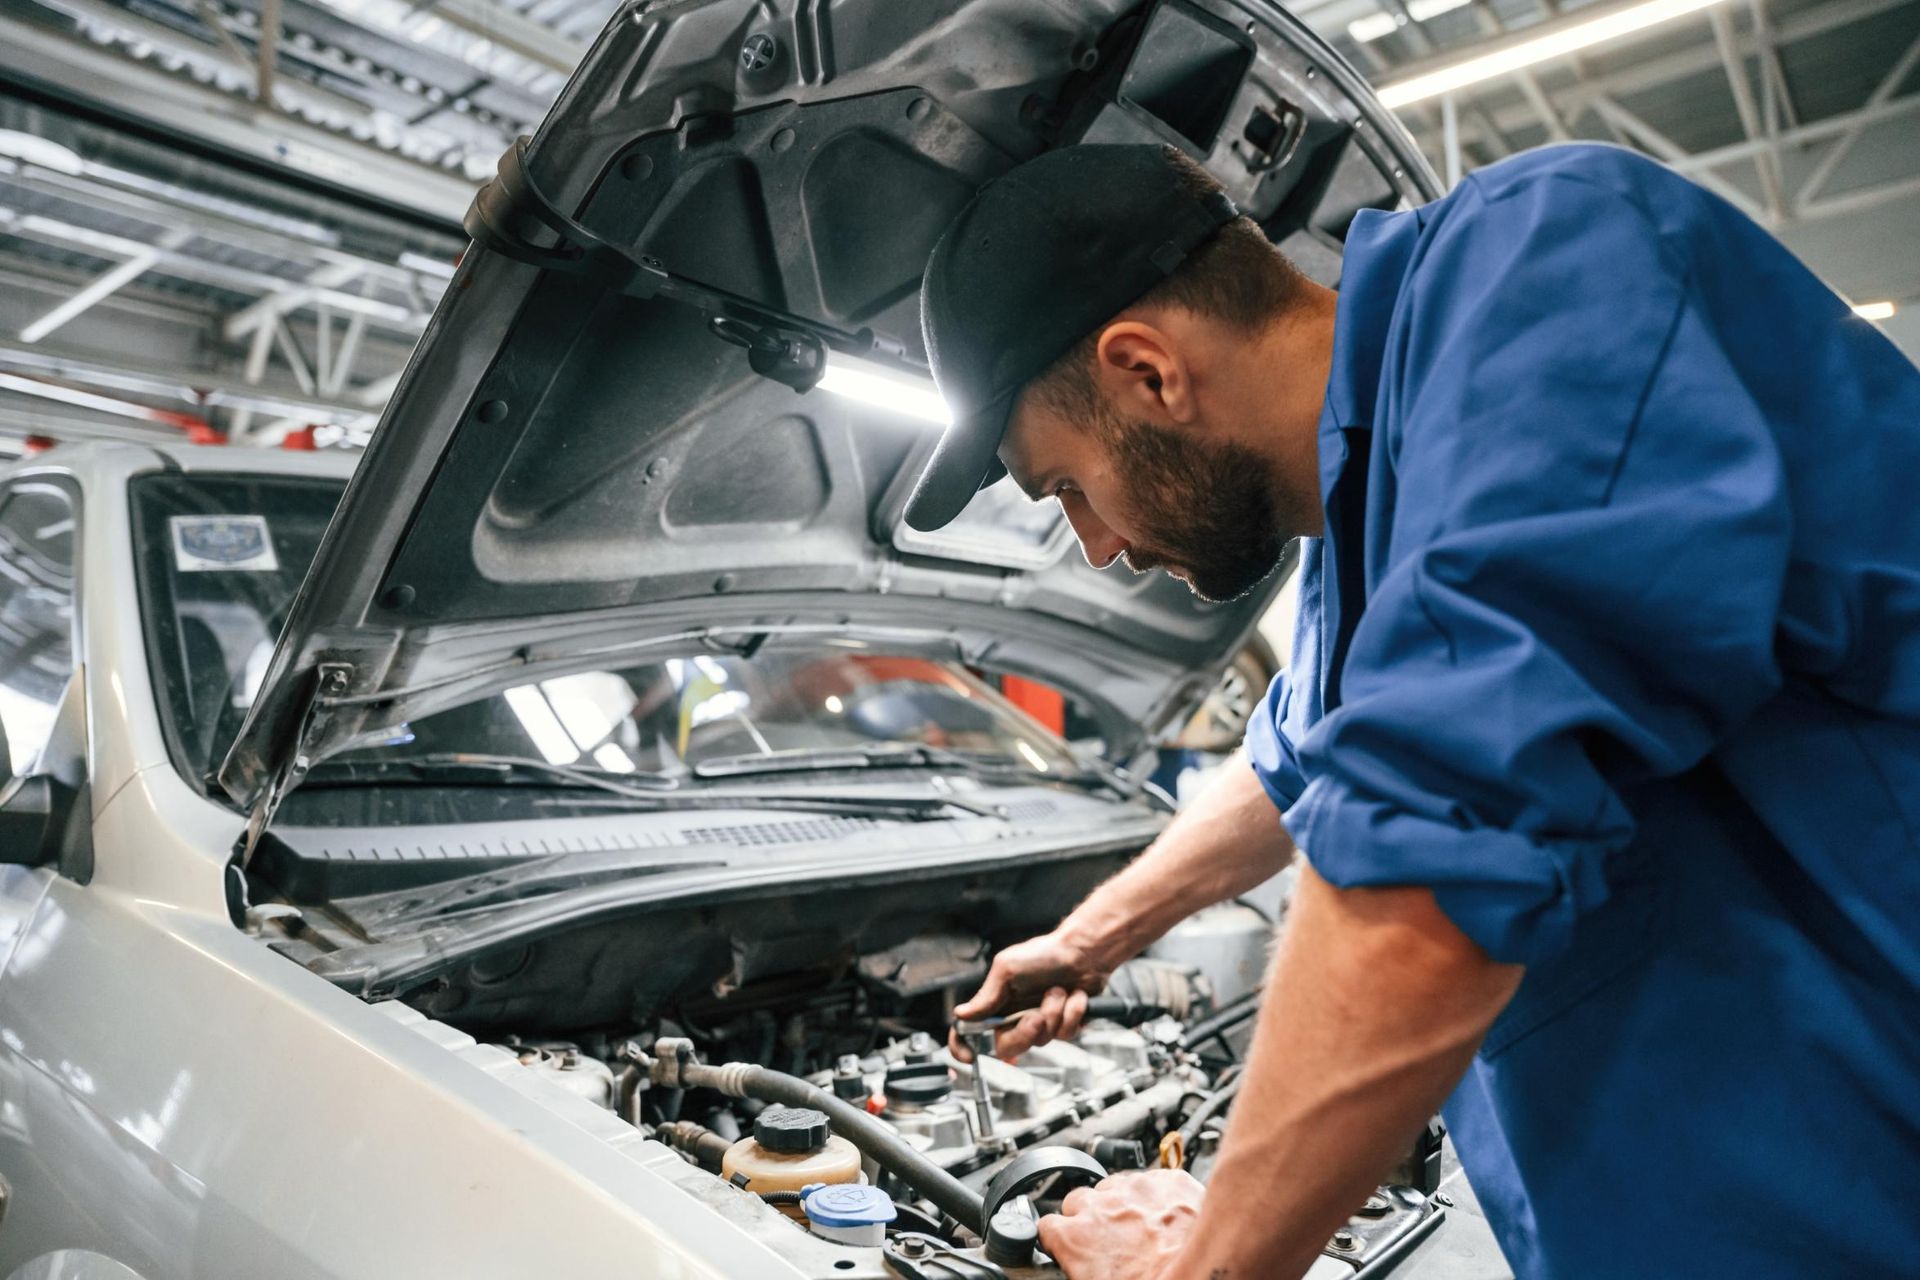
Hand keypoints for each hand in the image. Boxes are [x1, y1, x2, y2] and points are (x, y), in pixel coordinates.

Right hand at [951, 929, 1109, 1059]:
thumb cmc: (1045, 953)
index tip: (969, 1055)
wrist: (1083, 952)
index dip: (963, 1046)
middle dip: (1026, 1032)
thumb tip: (961, 1014)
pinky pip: (1066, 1034)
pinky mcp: (1064, 1024)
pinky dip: (1073, 1012)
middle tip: (1036, 1015)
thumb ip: (986, 995)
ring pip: (1042, 1040)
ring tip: (1058, 990)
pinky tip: (1074, 996)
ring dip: (1054, 1013)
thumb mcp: (1008, 969)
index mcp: (997, 1003)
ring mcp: (1041, 1021)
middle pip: (1009, 1047)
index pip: (970, 1031)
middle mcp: (1016, 1016)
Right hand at [1037, 1170, 1205, 1279]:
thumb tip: (1084, 1268)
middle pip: (1079, 1200)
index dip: (1060, 1237)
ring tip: (1143, 1231)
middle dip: (1091, 1217)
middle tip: (1112, 1241)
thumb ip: (1081, 1266)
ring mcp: (1136, 1187)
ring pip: (1118, 1187)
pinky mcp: (1170, 1179)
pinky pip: (1155, 1182)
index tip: (1069, 1244)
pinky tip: (1168, 1221)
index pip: (1047, 1226)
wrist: (1205, 1275)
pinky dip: (1158, 1197)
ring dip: (1125, 1204)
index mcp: (1076, 1236)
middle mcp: (1101, 1204)